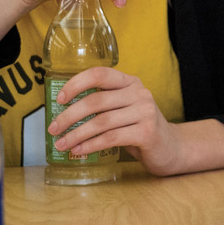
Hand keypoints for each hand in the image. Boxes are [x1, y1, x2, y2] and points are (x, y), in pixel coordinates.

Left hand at [47, 66, 186, 175]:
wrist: (170, 147)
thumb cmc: (138, 128)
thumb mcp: (122, 110)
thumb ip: (101, 106)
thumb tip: (62, 113)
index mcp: (130, 82)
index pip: (100, 74)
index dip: (77, 83)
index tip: (59, 99)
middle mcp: (140, 93)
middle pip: (97, 100)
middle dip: (69, 116)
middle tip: (53, 128)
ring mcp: (145, 112)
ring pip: (101, 122)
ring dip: (77, 134)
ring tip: (61, 144)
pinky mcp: (147, 132)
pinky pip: (111, 138)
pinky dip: (91, 145)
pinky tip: (79, 151)